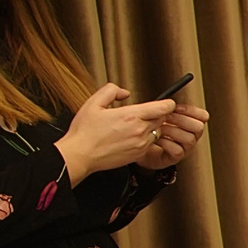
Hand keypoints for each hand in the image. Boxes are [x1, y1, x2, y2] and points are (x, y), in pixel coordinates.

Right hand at [56, 85, 178, 181]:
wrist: (81, 155)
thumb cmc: (84, 132)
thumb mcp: (93, 103)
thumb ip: (111, 91)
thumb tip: (124, 93)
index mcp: (131, 116)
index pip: (163, 108)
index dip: (167, 104)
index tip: (166, 103)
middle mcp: (140, 130)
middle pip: (162, 119)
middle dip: (156, 114)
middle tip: (141, 114)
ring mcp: (141, 144)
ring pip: (157, 132)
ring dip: (151, 127)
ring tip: (133, 127)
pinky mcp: (139, 155)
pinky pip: (150, 144)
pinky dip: (145, 139)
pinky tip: (129, 137)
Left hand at [132, 102, 207, 171]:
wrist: (137, 147)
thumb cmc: (149, 129)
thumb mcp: (158, 115)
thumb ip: (166, 109)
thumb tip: (167, 103)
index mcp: (189, 124)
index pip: (203, 116)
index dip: (192, 110)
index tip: (177, 107)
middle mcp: (190, 136)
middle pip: (198, 127)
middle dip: (181, 119)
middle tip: (166, 117)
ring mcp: (184, 148)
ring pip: (189, 139)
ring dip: (172, 130)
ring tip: (159, 127)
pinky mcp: (175, 158)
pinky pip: (178, 150)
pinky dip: (166, 143)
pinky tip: (157, 138)